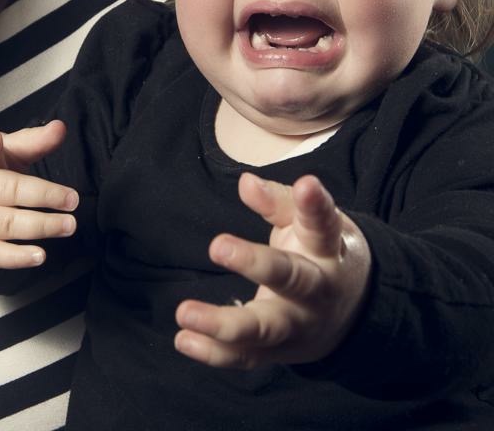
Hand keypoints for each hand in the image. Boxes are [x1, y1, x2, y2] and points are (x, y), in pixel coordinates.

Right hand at [0, 121, 78, 267]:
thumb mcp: (0, 149)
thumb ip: (31, 140)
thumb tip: (60, 128)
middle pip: (6, 191)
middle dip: (43, 195)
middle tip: (73, 200)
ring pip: (5, 225)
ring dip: (40, 226)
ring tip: (68, 225)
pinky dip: (17, 258)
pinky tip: (40, 256)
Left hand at [174, 173, 370, 368]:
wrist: (355, 311)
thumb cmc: (320, 252)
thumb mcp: (311, 224)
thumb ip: (278, 201)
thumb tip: (246, 183)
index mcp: (328, 250)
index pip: (322, 224)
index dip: (314, 204)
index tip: (307, 184)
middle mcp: (317, 291)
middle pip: (291, 279)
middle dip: (256, 264)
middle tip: (218, 246)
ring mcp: (298, 325)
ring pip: (264, 328)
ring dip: (223, 324)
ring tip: (184, 312)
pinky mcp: (278, 350)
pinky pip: (246, 355)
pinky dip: (214, 353)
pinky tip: (183, 339)